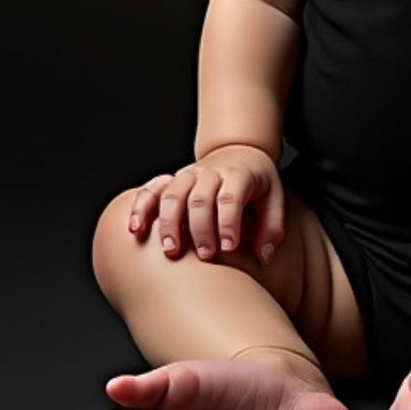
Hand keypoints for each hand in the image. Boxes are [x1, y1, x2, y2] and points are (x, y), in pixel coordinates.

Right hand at [124, 144, 285, 264]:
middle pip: (201, 197)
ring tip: (172, 252)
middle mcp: (211, 172)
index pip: (231, 196)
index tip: (229, 248)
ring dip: (170, 223)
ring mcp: (190, 175)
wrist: (239, 152)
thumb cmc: (257, 184)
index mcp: (239, 174)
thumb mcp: (274, 198)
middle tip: (205, 256)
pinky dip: (142, 206)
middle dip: (201, 228)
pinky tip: (136, 230)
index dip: (228, 222)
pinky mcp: (173, 181)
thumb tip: (263, 257)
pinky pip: (153, 189)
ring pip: (174, 193)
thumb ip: (271, 227)